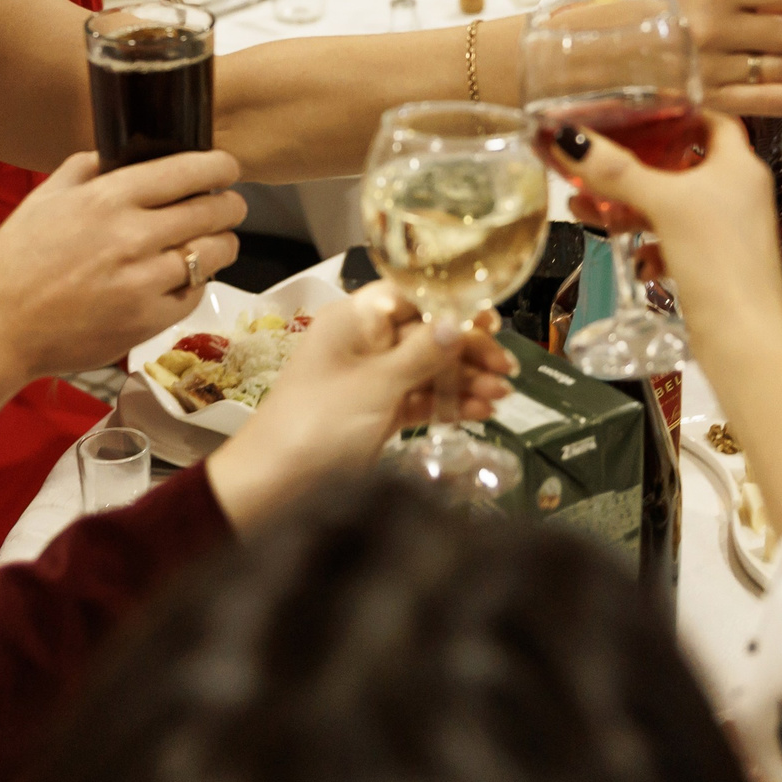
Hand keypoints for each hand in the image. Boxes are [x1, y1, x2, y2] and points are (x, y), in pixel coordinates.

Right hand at [0, 149, 246, 405]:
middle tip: (227, 205)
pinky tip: (182, 278)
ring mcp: (145, 281)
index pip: (189, 171)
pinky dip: (195, 283)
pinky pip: (195, 293)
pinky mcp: (150, 320)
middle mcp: (133, 235)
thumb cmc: (16, 261)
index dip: (221, 167)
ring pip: (215, 253)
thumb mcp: (45, 197)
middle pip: (215, 211)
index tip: (228, 168)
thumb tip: (124, 153)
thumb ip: (88, 168)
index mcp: (109, 198)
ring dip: (222, 243)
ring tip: (213, 242)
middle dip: (230, 205)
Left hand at [203, 285, 515, 531]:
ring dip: (464, 380)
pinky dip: (448, 403)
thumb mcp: (376, 385)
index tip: (490, 318)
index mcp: (354, 320)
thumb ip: (423, 353)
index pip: (411, 295)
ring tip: (501, 395)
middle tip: (506, 367)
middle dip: (467, 349)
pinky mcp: (375, 412)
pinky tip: (480, 411)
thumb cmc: (315, 425)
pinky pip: (420, 399)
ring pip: (428, 369)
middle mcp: (363, 343)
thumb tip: (460, 321)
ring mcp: (370, 379)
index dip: (452, 303)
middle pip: (426, 333)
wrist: (275, 486)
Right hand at [560, 114, 781, 531]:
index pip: (712, 120)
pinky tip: (629, 252)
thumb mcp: (662, 204)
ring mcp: (729, 232)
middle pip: (683, 164)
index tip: (643, 108)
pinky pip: (675, 241)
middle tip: (599, 162)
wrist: (742, 338)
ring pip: (673, 206)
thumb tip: (572, 139)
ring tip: (589, 208)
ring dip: (633, 206)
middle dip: (637, 166)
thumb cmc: (721, 265)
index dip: (679, 112)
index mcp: (740, 166)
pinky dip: (649, 241)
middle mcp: (740, 194)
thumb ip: (616, 170)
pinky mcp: (715, 265)